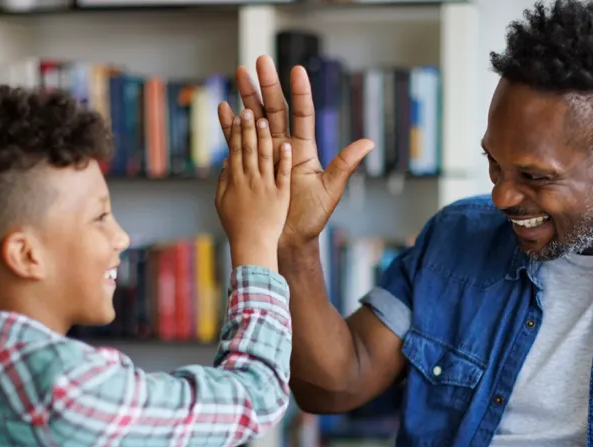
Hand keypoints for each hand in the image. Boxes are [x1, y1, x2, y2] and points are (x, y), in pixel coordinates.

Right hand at [214, 111, 291, 270]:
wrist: (255, 249)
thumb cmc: (237, 228)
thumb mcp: (222, 203)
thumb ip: (224, 181)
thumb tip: (226, 161)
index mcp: (237, 180)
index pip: (237, 149)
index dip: (236, 131)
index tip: (236, 113)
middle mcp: (252, 180)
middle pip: (250, 147)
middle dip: (248, 127)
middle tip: (247, 108)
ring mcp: (267, 187)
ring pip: (265, 156)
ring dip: (264, 138)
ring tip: (263, 119)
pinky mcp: (280, 196)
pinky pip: (282, 175)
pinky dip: (284, 162)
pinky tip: (286, 147)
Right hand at [217, 56, 374, 249]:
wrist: (289, 239)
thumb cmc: (312, 217)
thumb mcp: (330, 190)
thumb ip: (344, 165)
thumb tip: (368, 143)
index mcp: (303, 149)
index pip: (302, 113)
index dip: (300, 92)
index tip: (296, 70)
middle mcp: (284, 146)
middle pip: (274, 109)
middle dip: (267, 85)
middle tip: (259, 60)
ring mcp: (265, 154)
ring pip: (254, 119)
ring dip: (246, 97)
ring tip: (239, 74)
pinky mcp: (251, 165)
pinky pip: (238, 142)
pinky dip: (230, 126)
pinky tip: (224, 108)